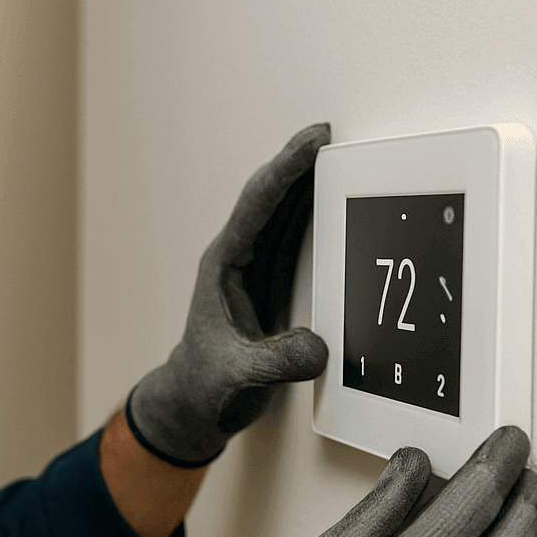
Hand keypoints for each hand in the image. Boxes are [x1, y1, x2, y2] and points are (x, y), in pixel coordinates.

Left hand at [127, 123, 330, 466]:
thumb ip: (276, 363)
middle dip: (300, 164)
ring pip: (283, 213)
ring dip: (309, 184)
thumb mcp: (240, 377)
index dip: (287, 170)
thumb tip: (318, 348)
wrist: (196, 403)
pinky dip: (315, 214)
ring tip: (341, 156)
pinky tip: (335, 200)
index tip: (314, 141)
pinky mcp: (270, 281)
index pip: (259, 205)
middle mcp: (238, 258)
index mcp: (224, 265)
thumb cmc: (207, 386)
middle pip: (272, 198)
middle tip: (332, 134)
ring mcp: (254, 268)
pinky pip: (295, 236)